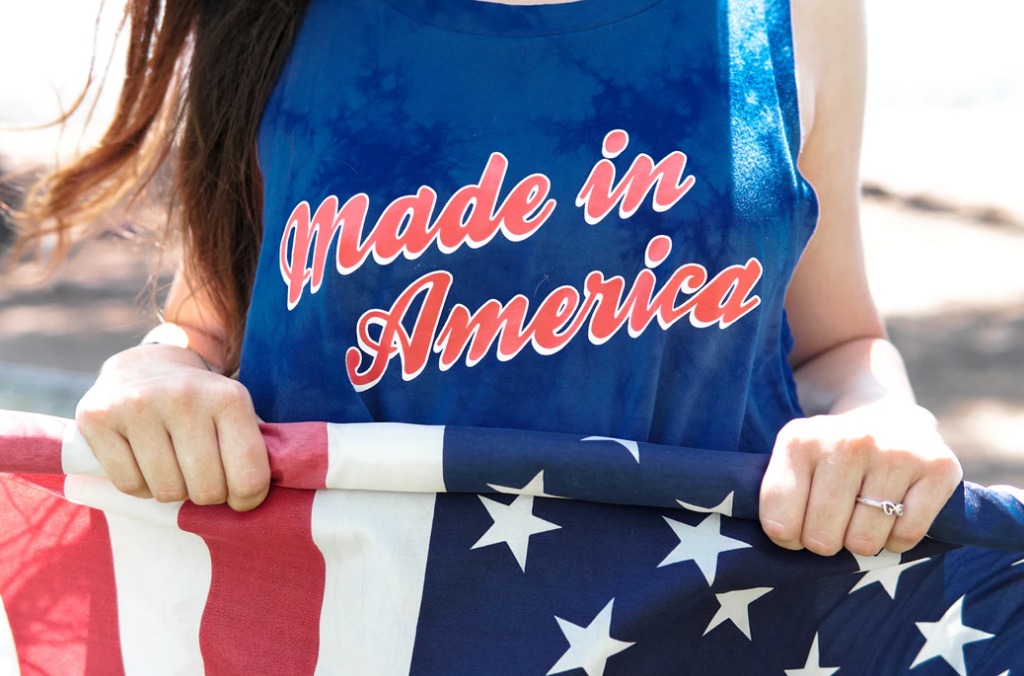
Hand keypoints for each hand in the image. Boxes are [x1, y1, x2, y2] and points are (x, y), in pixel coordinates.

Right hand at [75, 344, 269, 510]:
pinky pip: (129, 485)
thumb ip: (248, 454)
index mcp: (228, 398)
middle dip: (207, 495)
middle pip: (206, 489)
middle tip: (201, 478)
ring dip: (172, 491)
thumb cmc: (199, 404)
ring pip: (166, 491)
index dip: (247, 499)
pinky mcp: (98, 418)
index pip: (248, 476)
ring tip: (173, 467)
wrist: (146, 366)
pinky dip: (140, 487)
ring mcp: (138, 406)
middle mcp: (184, 397)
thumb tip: (249, 504)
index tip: (240, 497)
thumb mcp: (234, 415)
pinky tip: (144, 464)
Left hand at [759, 401, 961, 556]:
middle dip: (825, 541)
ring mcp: (894, 452)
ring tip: (863, 513)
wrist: (884, 414)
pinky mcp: (937, 467)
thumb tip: (787, 543)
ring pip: (864, 542)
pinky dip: (897, 540)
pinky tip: (892, 515)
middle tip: (834, 521)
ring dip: (861, 541)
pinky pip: (906, 536)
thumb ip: (779, 499)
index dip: (787, 538)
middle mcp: (847, 442)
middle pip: (821, 538)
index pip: (778, 523)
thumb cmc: (830, 454)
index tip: (797, 525)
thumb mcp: (793, 462)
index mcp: (800, 441)